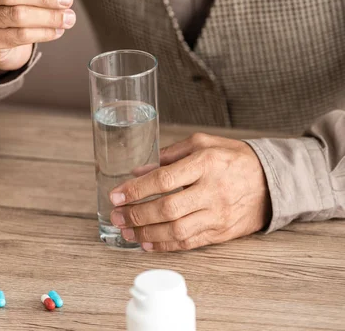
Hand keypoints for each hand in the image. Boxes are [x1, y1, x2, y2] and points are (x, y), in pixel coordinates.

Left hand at [110, 133, 271, 251]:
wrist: (271, 180)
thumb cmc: (233, 157)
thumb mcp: (203, 143)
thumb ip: (170, 154)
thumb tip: (139, 172)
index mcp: (206, 162)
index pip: (164, 179)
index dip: (136, 190)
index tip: (116, 195)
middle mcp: (212, 190)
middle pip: (167, 208)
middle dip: (136, 215)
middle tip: (117, 215)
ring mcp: (218, 214)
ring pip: (176, 231)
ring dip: (146, 234)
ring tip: (127, 231)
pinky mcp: (221, 233)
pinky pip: (189, 243)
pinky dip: (165, 245)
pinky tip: (148, 242)